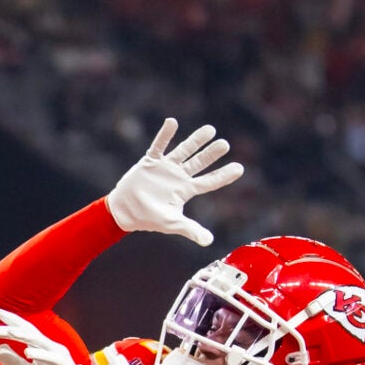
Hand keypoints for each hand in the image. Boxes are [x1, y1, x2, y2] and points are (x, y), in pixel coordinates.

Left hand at [0, 312, 99, 364]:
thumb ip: (12, 362)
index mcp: (42, 350)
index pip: (25, 332)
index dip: (11, 323)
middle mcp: (52, 349)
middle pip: (31, 333)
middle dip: (13, 326)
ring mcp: (61, 358)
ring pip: (42, 342)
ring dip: (25, 336)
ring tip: (9, 331)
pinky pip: (54, 360)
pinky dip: (41, 355)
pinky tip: (28, 352)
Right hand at [107, 118, 244, 244]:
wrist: (125, 212)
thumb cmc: (149, 219)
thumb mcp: (172, 224)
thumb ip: (190, 230)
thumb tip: (209, 241)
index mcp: (186, 190)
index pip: (209, 181)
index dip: (224, 175)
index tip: (240, 168)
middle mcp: (179, 176)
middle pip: (199, 162)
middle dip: (211, 153)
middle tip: (225, 144)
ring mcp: (166, 167)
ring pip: (184, 150)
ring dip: (196, 140)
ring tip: (210, 129)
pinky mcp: (150, 161)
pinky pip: (159, 145)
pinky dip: (165, 135)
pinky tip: (172, 122)